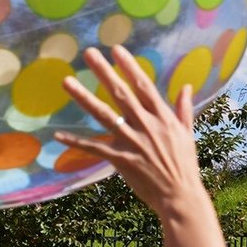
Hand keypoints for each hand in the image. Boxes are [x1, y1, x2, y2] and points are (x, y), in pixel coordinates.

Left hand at [54, 45, 208, 216]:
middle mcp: (146, 125)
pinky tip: (58, 134)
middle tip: (88, 53)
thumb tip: (185, 86)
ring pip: (104, 115)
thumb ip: (183, 108)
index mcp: (162, 117)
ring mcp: (132, 142)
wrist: (180, 196)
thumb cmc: (184, 165)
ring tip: (67, 81)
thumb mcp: (187, 133)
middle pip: (121, 93)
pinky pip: (94, 148)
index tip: (116, 50)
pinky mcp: (121, 160)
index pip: (143, 86)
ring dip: (84, 97)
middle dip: (104, 72)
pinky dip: (76, 142)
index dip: (129, 67)